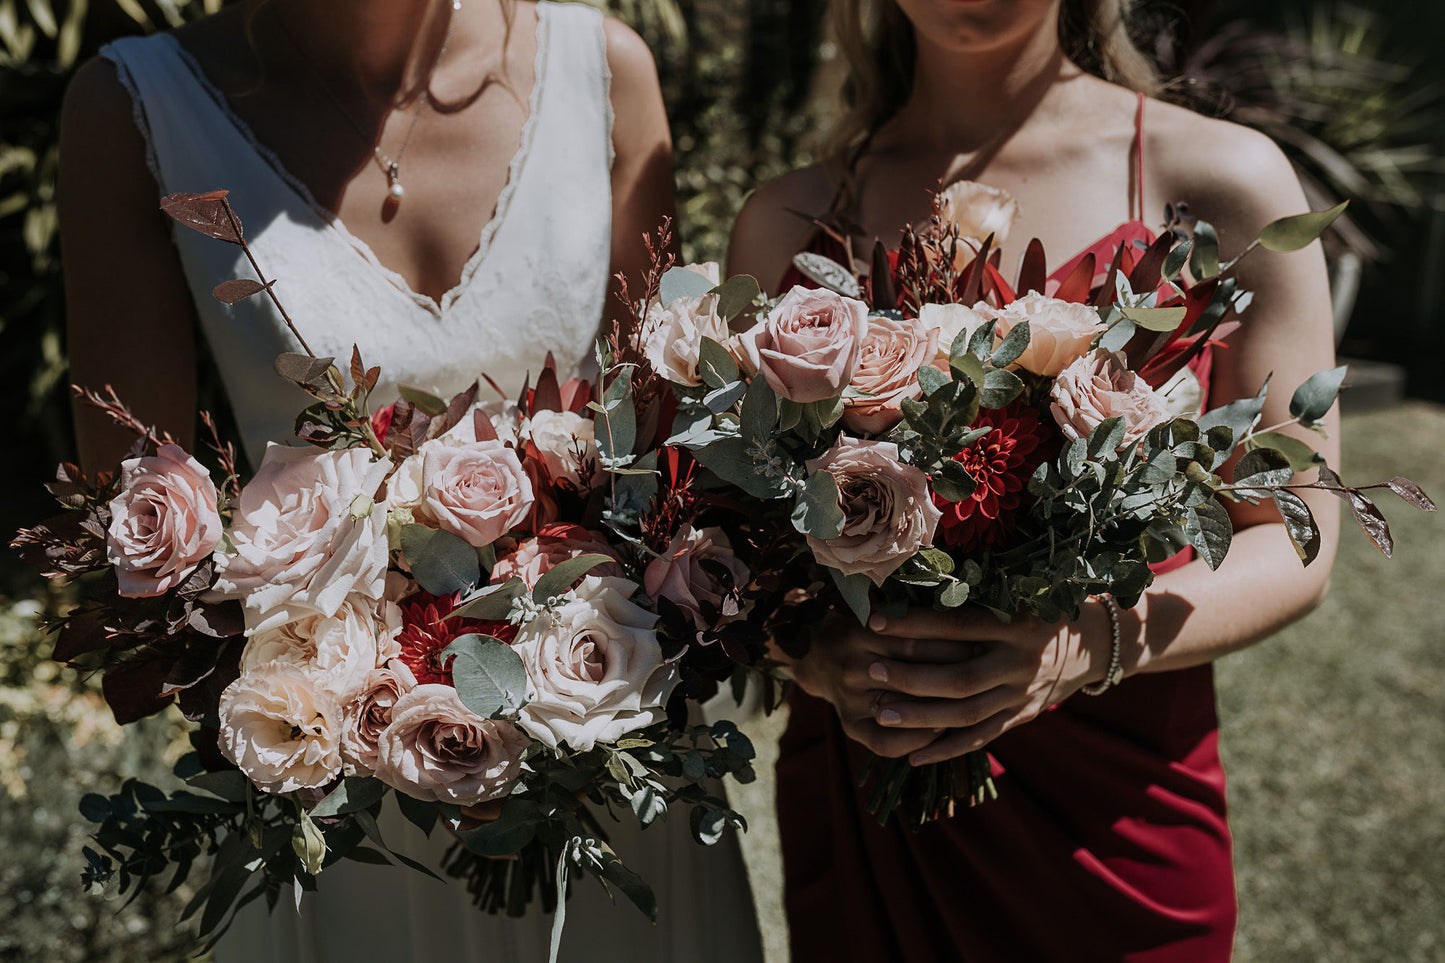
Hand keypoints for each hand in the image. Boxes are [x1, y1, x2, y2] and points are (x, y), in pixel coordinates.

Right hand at [786, 610, 987, 758]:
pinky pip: (886, 743)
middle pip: (914, 675)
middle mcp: (852, 667)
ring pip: (905, 711)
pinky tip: (941, 732)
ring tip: (976, 704)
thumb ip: (912, 612)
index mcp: (860, 633)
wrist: (816, 655)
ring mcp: (848, 700)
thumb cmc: (862, 628)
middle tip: (989, 672)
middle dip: (955, 674)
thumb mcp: (880, 611)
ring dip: (942, 711)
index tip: (984, 642)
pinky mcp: (849, 726)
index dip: (953, 643)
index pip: (916, 640)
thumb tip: (968, 604)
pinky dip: (917, 741)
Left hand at [865, 603, 1112, 764]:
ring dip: (921, 717)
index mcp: (1016, 623)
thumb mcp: (1019, 592)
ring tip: (880, 714)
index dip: (915, 624)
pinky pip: (981, 738)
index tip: (875, 620)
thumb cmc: (1042, 608)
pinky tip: (913, 756)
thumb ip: (977, 594)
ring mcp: (1022, 694)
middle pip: (959, 677)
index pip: (958, 625)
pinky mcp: (1022, 716)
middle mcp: (1020, 662)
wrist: (1096, 643)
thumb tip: (915, 583)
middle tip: (872, 671)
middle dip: (911, 677)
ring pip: (967, 714)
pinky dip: (947, 749)